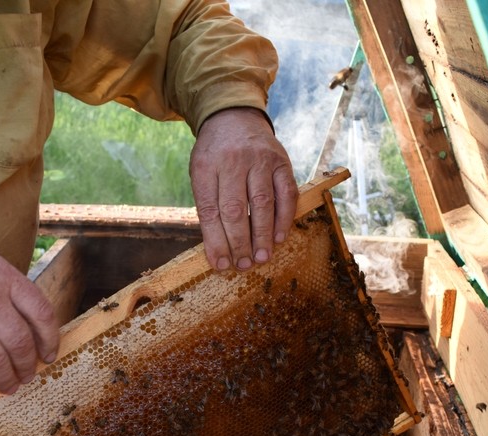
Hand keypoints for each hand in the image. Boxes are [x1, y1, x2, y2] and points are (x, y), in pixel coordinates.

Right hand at [0, 225, 58, 393]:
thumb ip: (5, 290)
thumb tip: (30, 328)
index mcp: (2, 275)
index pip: (41, 312)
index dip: (50, 339)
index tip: (48, 355)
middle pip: (20, 342)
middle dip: (27, 366)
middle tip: (26, 376)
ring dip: (5, 379)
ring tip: (6, 385)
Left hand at [190, 107, 297, 270]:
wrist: (234, 117)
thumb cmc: (215, 155)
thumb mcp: (201, 173)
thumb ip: (209, 206)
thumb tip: (219, 249)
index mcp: (206, 166)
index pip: (210, 210)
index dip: (215, 241)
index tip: (221, 264)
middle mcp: (232, 160)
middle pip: (235, 209)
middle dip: (239, 243)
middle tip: (244, 265)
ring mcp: (260, 159)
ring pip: (262, 204)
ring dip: (263, 236)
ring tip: (262, 258)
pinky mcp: (282, 161)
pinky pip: (286, 194)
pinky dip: (284, 218)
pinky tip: (279, 238)